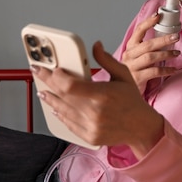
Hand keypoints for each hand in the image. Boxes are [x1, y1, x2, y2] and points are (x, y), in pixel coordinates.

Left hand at [33, 42, 163, 158]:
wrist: (141, 127)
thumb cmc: (132, 100)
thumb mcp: (123, 75)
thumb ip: (106, 60)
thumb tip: (96, 45)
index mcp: (102, 95)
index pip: (70, 85)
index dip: (57, 76)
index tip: (52, 68)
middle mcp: (95, 113)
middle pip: (62, 96)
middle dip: (48, 82)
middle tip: (39, 73)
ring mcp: (91, 127)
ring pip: (62, 111)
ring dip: (50, 99)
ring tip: (43, 91)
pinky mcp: (89, 136)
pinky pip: (69, 124)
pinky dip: (60, 115)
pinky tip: (55, 108)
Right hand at [122, 13, 179, 92]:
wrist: (122, 90)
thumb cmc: (133, 70)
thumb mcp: (136, 56)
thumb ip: (146, 47)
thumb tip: (165, 36)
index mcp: (130, 47)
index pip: (138, 31)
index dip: (148, 22)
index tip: (158, 16)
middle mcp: (129, 55)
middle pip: (148, 45)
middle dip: (163, 40)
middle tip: (176, 37)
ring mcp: (132, 67)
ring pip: (150, 57)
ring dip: (166, 54)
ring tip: (176, 53)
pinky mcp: (137, 78)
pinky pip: (154, 72)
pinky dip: (165, 70)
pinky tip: (173, 69)